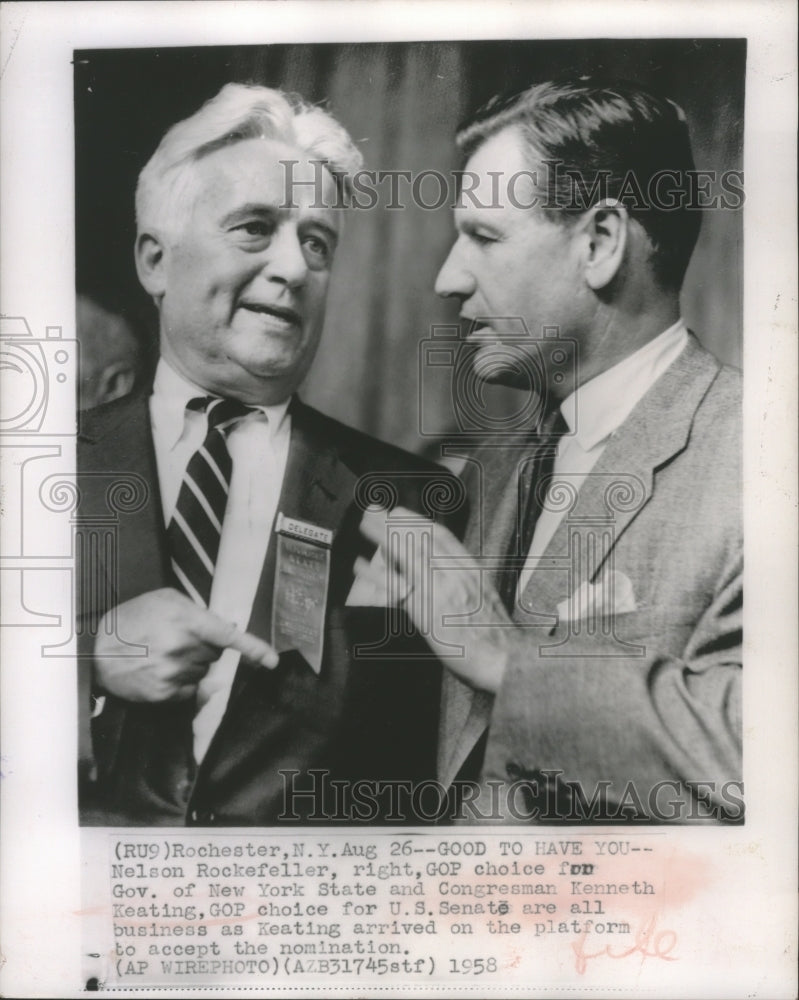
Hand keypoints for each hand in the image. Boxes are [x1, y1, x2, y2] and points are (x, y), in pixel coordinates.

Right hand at [94, 588, 277, 702]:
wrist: (96, 649)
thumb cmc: (133, 619)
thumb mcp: (166, 600)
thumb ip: (199, 611)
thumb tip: (226, 629)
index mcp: (187, 622)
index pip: (228, 637)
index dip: (254, 649)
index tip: (273, 661)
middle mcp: (183, 649)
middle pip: (215, 655)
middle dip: (203, 648)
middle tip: (175, 640)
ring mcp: (174, 674)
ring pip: (203, 674)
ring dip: (190, 666)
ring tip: (162, 655)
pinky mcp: (164, 694)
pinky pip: (189, 691)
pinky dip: (180, 683)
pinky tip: (159, 671)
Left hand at [359, 507, 514, 692]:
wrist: (503, 657)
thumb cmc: (495, 632)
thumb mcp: (485, 593)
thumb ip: (464, 577)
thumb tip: (444, 566)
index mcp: (470, 568)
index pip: (440, 535)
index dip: (416, 520)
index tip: (399, 512)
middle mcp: (453, 573)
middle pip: (418, 539)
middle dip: (393, 521)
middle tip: (373, 510)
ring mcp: (438, 590)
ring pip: (406, 554)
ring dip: (382, 536)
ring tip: (364, 525)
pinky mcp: (424, 611)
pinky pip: (394, 588)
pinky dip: (375, 574)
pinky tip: (360, 565)